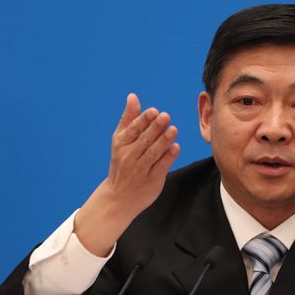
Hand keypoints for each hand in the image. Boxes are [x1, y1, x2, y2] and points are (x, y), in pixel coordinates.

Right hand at [75, 93, 180, 255]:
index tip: (154, 111)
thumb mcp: (120, 141)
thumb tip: (133, 96)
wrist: (118, 197)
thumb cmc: (122, 163)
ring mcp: (139, 170)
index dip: (144, 120)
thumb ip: (129, 118)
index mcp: (120, 144)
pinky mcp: (151, 181)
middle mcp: (128, 157)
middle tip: (166, 116)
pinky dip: (168, 158)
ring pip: (152, 153)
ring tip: (173, 130)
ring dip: (163, 141)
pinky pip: (160, 167)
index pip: (133, 130)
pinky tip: (176, 148)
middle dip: (155, 128)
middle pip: (144, 140)